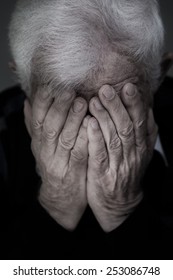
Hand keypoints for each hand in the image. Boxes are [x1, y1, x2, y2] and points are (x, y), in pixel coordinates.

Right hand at [24, 88, 88, 229]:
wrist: (60, 196)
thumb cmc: (55, 163)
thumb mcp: (42, 145)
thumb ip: (35, 124)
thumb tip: (27, 101)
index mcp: (39, 141)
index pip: (38, 118)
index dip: (43, 101)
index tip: (51, 84)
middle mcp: (46, 150)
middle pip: (51, 126)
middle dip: (59, 107)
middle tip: (69, 90)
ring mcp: (59, 162)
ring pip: (65, 139)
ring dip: (73, 120)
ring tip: (82, 103)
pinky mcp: (74, 172)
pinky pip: (79, 155)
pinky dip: (85, 140)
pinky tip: (92, 126)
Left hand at [87, 83, 157, 231]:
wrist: (120, 203)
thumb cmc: (127, 171)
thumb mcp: (141, 153)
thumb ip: (144, 132)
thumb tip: (148, 108)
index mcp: (142, 147)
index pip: (140, 122)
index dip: (135, 104)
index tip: (127, 87)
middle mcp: (132, 154)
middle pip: (126, 127)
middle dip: (117, 106)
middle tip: (106, 89)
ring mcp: (118, 164)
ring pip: (113, 138)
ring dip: (104, 118)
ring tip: (94, 100)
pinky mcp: (103, 174)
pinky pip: (100, 154)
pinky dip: (95, 138)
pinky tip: (89, 123)